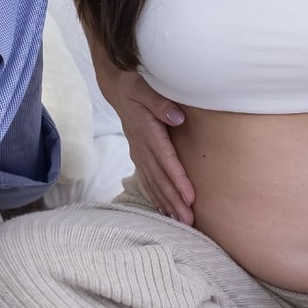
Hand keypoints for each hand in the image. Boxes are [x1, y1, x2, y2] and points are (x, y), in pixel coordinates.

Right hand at [104, 69, 194, 222]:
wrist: (117, 88)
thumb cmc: (135, 85)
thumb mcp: (145, 88)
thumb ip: (161, 103)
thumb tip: (178, 118)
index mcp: (147, 132)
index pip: (166, 160)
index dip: (178, 179)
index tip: (190, 197)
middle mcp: (142, 147)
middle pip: (160, 179)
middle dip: (174, 201)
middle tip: (189, 221)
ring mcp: (139, 153)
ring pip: (153, 183)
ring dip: (166, 204)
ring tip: (181, 222)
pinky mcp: (139, 155)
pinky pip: (147, 180)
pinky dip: (155, 197)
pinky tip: (164, 211)